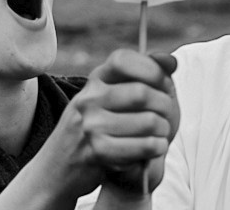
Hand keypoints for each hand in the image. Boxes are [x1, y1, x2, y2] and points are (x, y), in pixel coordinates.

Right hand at [19, 50, 178, 204]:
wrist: (56, 170)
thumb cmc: (95, 130)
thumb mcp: (109, 99)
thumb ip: (141, 76)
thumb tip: (172, 60)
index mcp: (94, 81)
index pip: (123, 59)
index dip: (150, 68)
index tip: (164, 83)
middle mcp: (88, 99)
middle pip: (142, 92)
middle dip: (165, 104)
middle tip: (168, 115)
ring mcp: (90, 125)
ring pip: (148, 121)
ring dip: (164, 129)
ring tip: (162, 134)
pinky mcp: (97, 151)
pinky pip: (143, 145)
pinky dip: (157, 147)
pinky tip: (156, 147)